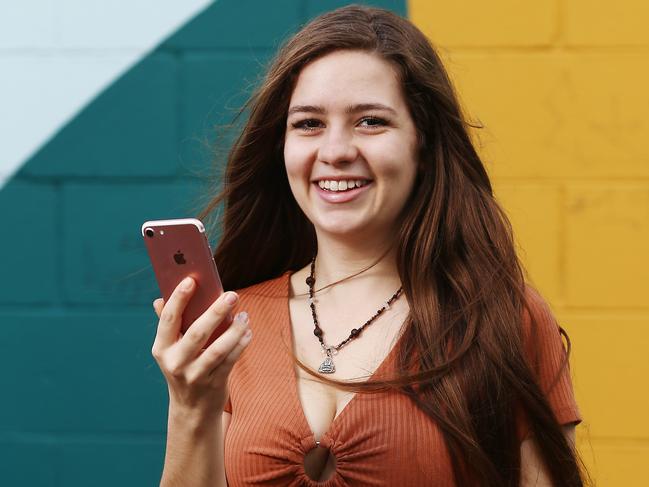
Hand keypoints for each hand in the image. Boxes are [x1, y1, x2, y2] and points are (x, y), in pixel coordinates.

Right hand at [151, 277, 251, 416]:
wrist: (191, 410)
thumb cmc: (183, 367)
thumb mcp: (171, 349)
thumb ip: (169, 324)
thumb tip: (159, 298)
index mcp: (161, 348)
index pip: (168, 319)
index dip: (178, 298)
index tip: (191, 280)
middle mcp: (175, 362)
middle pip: (196, 333)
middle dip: (215, 312)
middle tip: (232, 295)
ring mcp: (194, 375)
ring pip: (217, 349)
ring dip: (234, 330)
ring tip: (245, 316)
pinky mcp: (213, 384)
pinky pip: (230, 361)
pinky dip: (241, 345)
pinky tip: (247, 332)